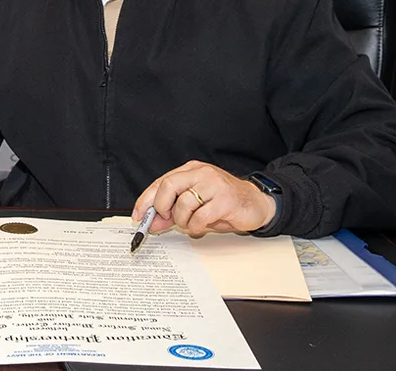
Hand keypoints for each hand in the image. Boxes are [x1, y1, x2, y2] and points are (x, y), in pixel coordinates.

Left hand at [132, 161, 276, 237]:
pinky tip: (204, 225)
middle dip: (162, 207)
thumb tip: (151, 222)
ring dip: (183, 220)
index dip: (146, 200)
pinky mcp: (226, 200)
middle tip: (168, 219)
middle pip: (168, 186)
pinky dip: (197, 226)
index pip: (160, 182)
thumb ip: (172, 211)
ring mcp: (214, 184)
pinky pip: (200, 217)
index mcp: (190, 170)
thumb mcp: (194, 205)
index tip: (138, 215)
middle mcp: (201, 173)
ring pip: (184, 203)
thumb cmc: (223, 203)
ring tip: (192, 223)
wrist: (257, 203)